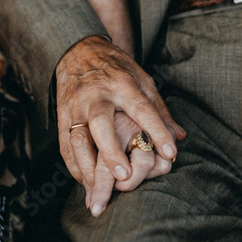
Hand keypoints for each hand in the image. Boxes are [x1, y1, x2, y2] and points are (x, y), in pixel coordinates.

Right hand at [56, 36, 186, 214]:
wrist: (78, 51)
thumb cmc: (116, 69)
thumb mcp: (142, 80)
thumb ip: (160, 110)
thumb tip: (180, 137)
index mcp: (122, 84)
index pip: (142, 108)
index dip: (157, 131)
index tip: (170, 154)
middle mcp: (96, 95)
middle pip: (101, 123)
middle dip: (111, 151)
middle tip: (124, 176)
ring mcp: (76, 106)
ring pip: (77, 138)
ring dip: (87, 166)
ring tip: (98, 190)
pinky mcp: (62, 115)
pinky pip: (65, 144)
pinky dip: (74, 166)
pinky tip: (85, 182)